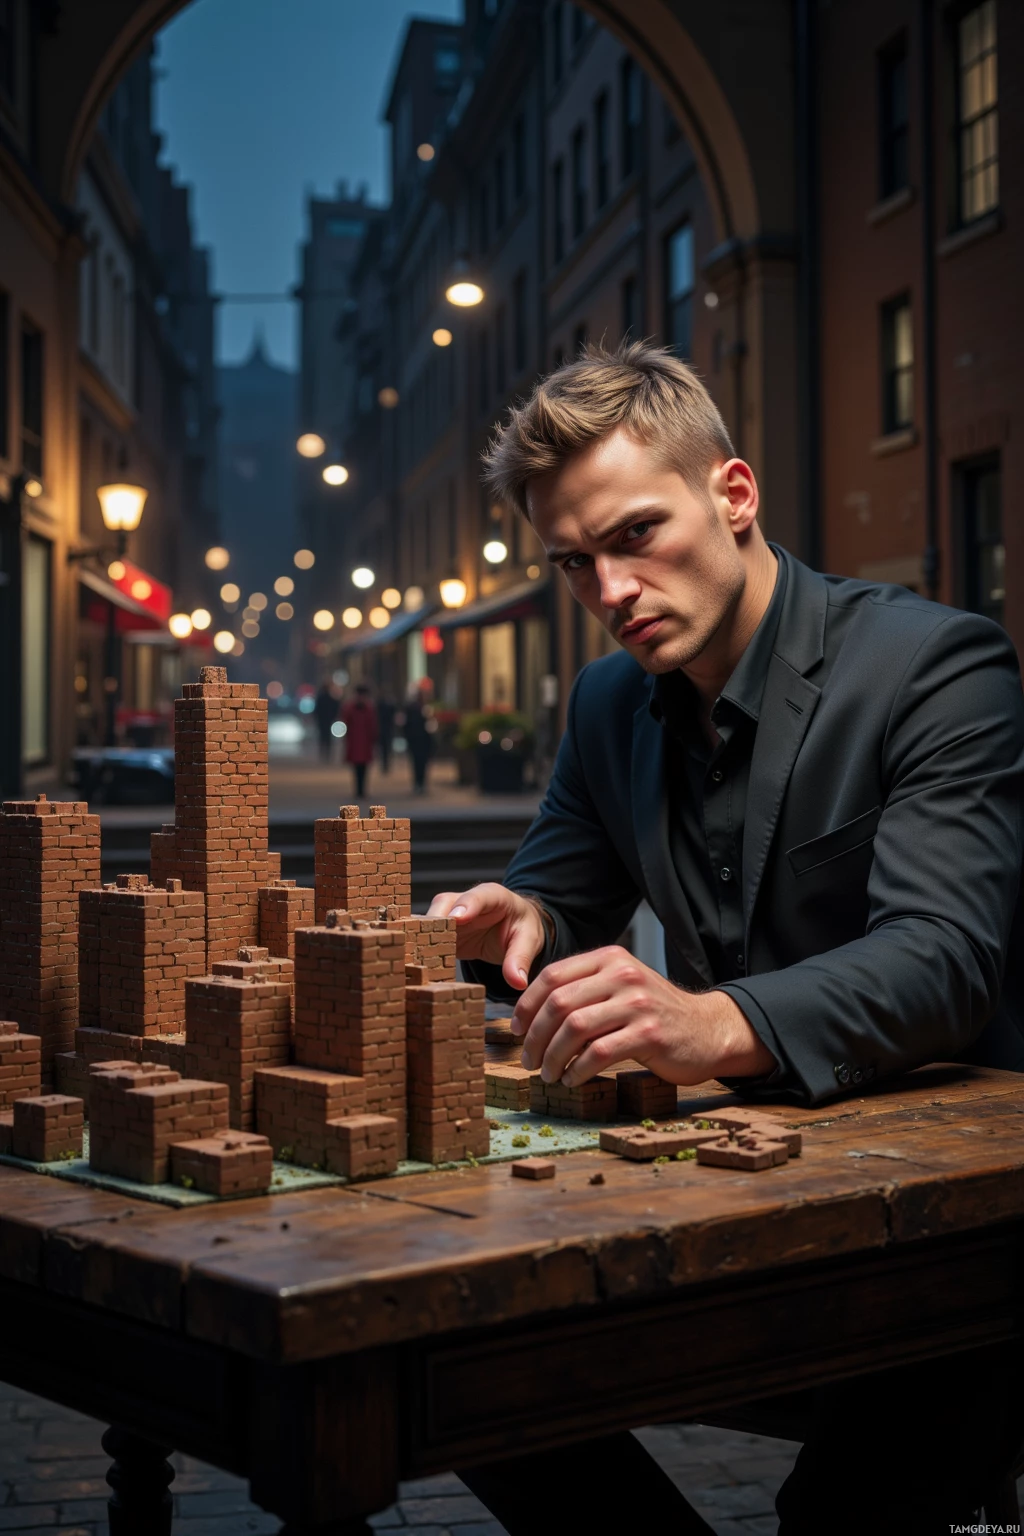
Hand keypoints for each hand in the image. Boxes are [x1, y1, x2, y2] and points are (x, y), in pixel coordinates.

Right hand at [426, 883, 546, 991]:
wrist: (513, 928)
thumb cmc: (521, 928)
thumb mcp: (528, 942)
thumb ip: (520, 959)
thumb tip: (518, 982)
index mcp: (493, 896)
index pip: (478, 896)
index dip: (467, 905)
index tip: (458, 919)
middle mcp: (467, 901)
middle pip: (444, 904)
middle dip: (434, 920)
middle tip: (425, 940)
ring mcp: (451, 914)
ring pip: (429, 918)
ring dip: (421, 934)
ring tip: (414, 953)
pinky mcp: (442, 931)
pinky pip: (426, 935)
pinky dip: (419, 946)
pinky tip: (414, 961)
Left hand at [511, 945, 775, 1084]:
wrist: (707, 1029)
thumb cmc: (654, 1014)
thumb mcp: (620, 987)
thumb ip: (584, 990)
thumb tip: (531, 1015)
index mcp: (610, 958)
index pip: (553, 976)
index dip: (527, 1005)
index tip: (516, 1030)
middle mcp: (623, 974)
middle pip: (559, 1003)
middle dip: (535, 1036)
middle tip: (527, 1060)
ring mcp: (638, 1003)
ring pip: (575, 1029)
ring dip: (553, 1057)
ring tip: (548, 1074)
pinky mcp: (650, 1034)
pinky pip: (600, 1053)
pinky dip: (578, 1070)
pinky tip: (572, 1080)